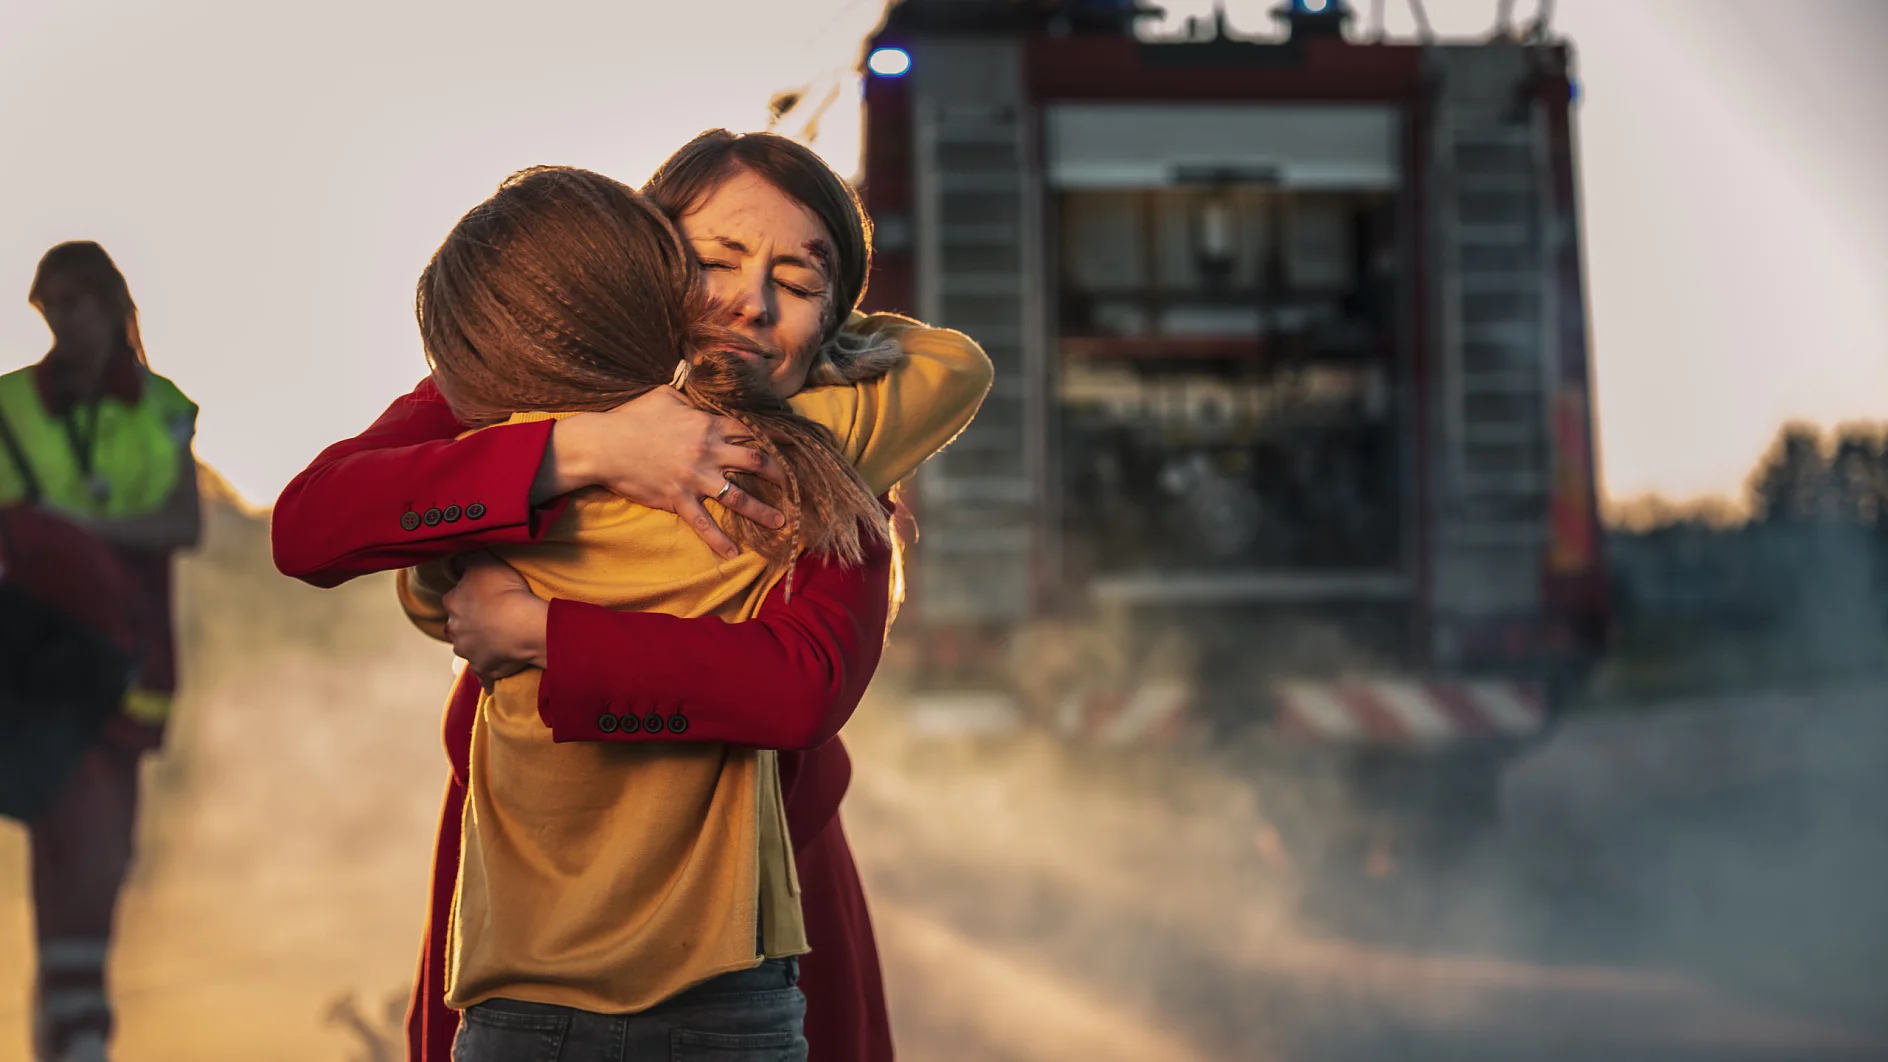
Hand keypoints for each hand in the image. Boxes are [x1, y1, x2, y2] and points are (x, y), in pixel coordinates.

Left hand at [442, 553, 549, 685]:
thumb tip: (456, 559)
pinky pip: (485, 675)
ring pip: (469, 649)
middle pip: (458, 625)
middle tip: (492, 619)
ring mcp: (469, 653)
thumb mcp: (484, 561)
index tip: (485, 596)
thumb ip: (467, 558)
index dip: (469, 596)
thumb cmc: (505, 592)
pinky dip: (490, 675)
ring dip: (479, 646)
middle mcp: (455, 629)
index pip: (454, 598)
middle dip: (470, 624)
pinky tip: (499, 671)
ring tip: (499, 640)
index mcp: (453, 603)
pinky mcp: (484, 670)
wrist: (523, 626)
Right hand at [535, 388, 788, 559]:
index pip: (750, 431)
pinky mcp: (678, 499)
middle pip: (755, 463)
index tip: (794, 446)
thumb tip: (699, 390)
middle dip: (779, 475)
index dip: (774, 438)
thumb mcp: (665, 396)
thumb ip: (689, 397)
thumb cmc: (632, 418)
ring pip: (738, 497)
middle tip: (797, 486)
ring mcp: (694, 478)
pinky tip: (733, 554)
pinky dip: (719, 540)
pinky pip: (703, 523)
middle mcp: (708, 452)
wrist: (605, 445)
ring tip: (781, 523)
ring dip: (763, 512)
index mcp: (707, 425)